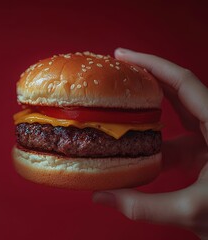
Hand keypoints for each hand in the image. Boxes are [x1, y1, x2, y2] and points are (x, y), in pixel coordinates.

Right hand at [93, 48, 207, 238]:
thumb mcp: (191, 210)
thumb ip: (144, 205)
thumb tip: (100, 195)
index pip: (184, 83)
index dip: (152, 65)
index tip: (123, 56)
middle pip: (179, 91)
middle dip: (146, 78)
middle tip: (116, 70)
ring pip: (178, 112)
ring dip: (148, 107)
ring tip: (119, 101)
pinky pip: (178, 135)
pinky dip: (155, 136)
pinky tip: (136, 143)